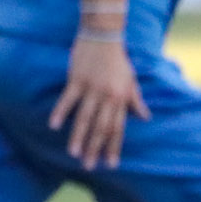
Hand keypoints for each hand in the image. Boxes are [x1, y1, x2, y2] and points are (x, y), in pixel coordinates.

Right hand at [50, 35, 150, 170]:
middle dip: (95, 148)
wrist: (104, 34)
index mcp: (121, 98)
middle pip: (101, 127)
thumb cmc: (118, 58)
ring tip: (74, 154)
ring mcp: (91, 88)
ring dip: (79, 137)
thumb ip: (136, 100)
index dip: (113, 147)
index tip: (110, 164)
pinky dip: (60, 112)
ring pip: (84, 117)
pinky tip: (53, 126)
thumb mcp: (131, 79)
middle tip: (89, 167)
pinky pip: (68, 99)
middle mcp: (107, 96)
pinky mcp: (76, 79)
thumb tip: (146, 117)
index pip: (117, 128)